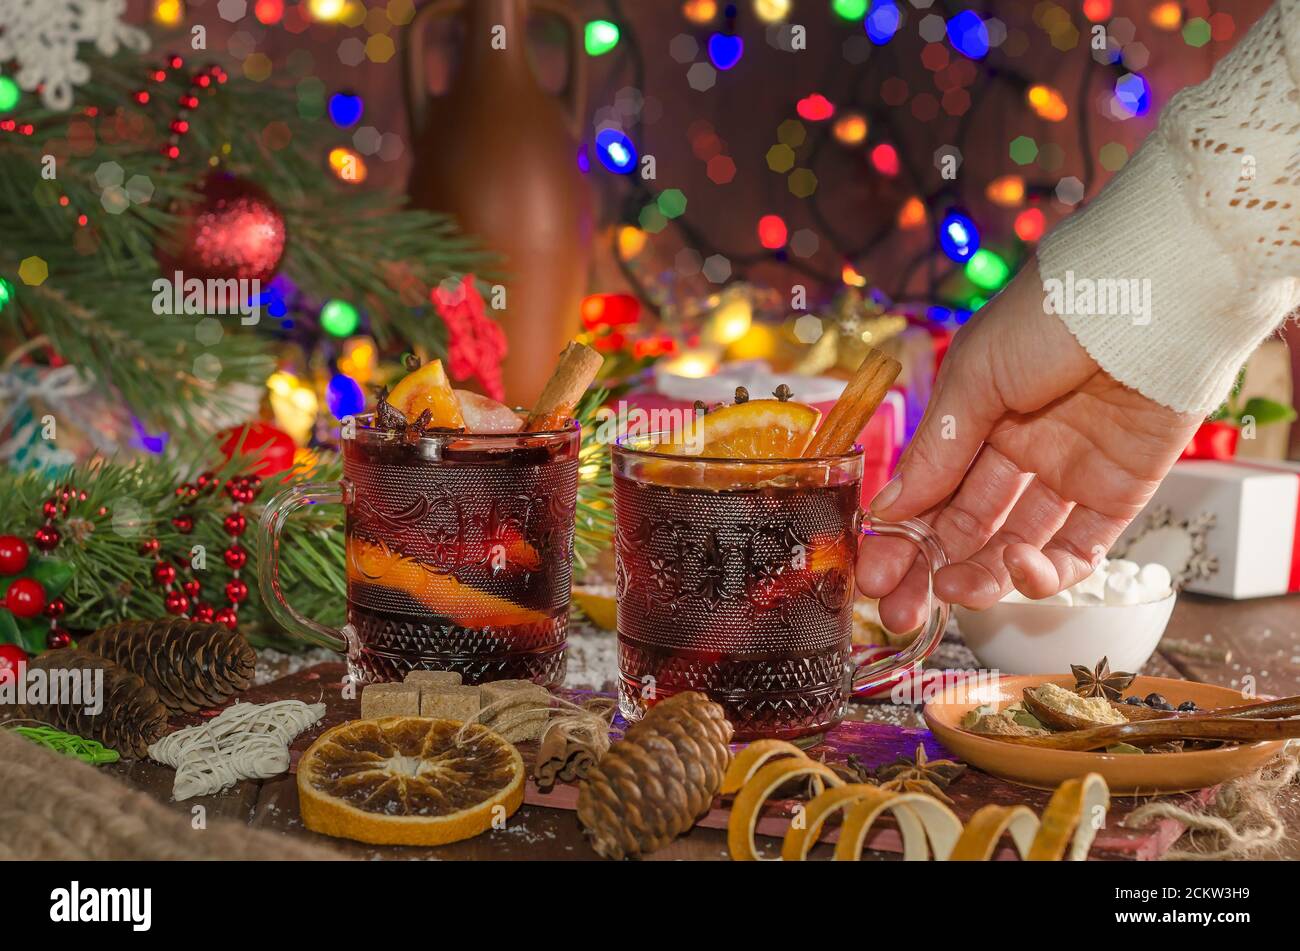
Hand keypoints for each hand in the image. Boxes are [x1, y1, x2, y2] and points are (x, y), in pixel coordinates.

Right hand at [856, 258, 1200, 633]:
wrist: (1150, 297)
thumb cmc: (1051, 316)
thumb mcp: (973, 377)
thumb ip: (934, 451)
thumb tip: (887, 510)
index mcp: (976, 415)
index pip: (930, 490)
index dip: (901, 534)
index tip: (877, 573)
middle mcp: (1019, 447)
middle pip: (967, 525)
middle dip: (931, 568)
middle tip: (903, 609)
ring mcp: (1068, 472)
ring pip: (1016, 543)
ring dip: (982, 574)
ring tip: (956, 592)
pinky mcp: (1119, 493)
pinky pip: (1078, 548)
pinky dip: (1047, 570)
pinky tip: (1018, 568)